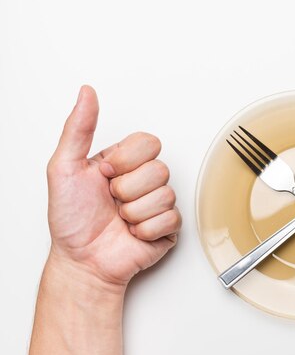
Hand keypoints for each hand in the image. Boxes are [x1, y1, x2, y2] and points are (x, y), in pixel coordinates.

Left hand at [46, 85, 181, 287]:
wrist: (82, 261)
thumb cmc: (71, 219)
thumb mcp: (64, 167)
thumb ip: (78, 128)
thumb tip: (87, 93)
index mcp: (124, 162)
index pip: (148, 143)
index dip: (126, 161)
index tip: (104, 174)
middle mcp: (143, 180)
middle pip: (159, 169)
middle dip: (127, 190)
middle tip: (112, 201)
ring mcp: (157, 204)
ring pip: (165, 196)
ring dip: (134, 213)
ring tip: (120, 220)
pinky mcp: (168, 228)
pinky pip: (170, 219)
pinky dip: (145, 230)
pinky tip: (132, 233)